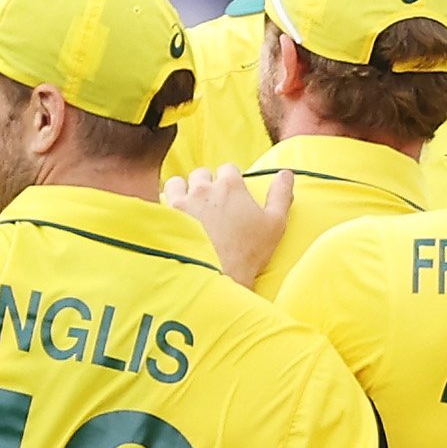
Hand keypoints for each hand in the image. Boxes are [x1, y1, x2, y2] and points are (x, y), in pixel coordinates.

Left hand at [163, 164, 292, 288]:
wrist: (215, 278)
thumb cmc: (248, 254)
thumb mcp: (275, 225)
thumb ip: (281, 195)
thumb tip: (286, 174)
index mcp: (230, 186)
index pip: (228, 169)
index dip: (230, 181)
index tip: (231, 195)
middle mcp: (203, 188)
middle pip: (201, 174)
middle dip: (204, 185)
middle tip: (209, 205)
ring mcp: (181, 202)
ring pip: (177, 183)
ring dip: (182, 192)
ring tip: (188, 209)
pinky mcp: (164, 218)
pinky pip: (160, 203)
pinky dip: (166, 209)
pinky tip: (173, 222)